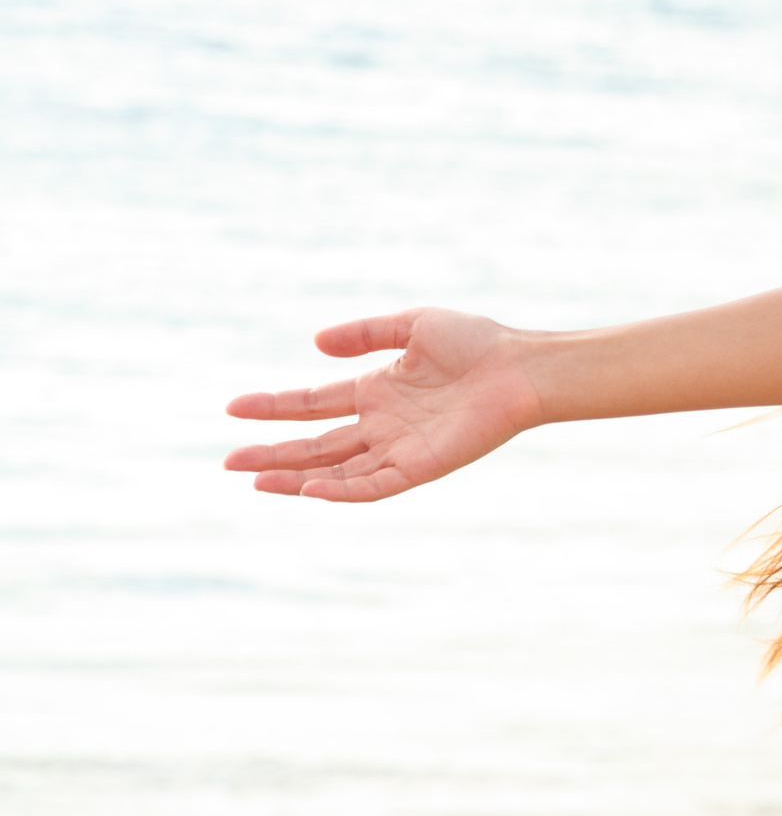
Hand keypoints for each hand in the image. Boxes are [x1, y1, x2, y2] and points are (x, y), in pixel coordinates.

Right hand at [224, 309, 544, 501]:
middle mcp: (382, 423)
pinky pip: (374, 486)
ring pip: (336, 471)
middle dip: (272, 454)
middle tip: (229, 461)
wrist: (520, 367)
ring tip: (254, 479)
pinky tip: (309, 488)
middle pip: (316, 445)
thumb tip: (316, 343)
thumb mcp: (413, 325)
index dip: (273, 408)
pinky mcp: (421, 467)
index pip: (313, 405)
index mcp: (377, 390)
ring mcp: (399, 448)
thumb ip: (365, 333)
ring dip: (295, 478)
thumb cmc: (477, 342)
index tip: (233, 408)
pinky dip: (341, 490)